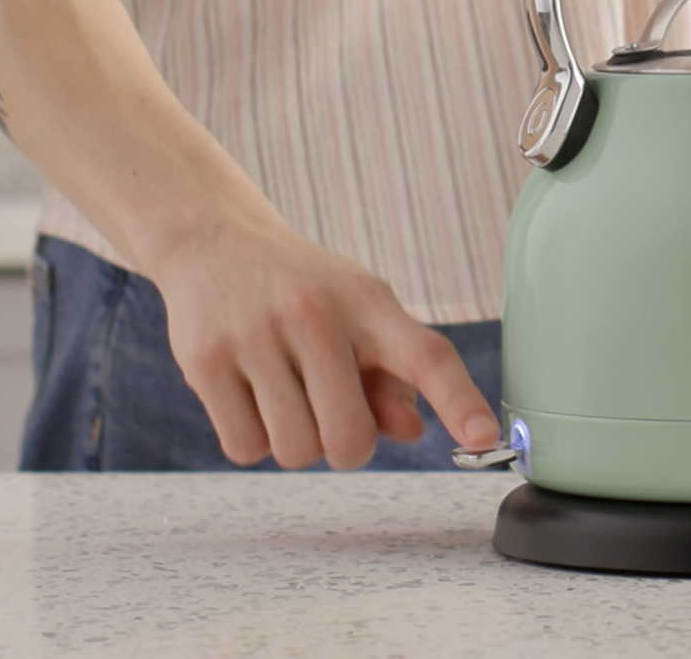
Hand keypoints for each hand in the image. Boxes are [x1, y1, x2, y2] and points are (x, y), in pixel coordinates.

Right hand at [146, 212, 500, 468]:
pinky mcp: (205, 360)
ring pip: (295, 450)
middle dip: (346, 446)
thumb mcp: (357, 314)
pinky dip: (252, 439)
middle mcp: (314, 313)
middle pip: (350, 438)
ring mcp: (255, 335)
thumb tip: (411, 429)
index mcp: (367, 301)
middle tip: (330, 413)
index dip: (459, 401)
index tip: (486, 438)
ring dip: (296, 442)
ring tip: (285, 394)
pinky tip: (249, 395)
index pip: (426, 355)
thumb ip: (391, 376)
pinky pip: (245, 448)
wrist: (213, 240)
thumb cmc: (301, 290)